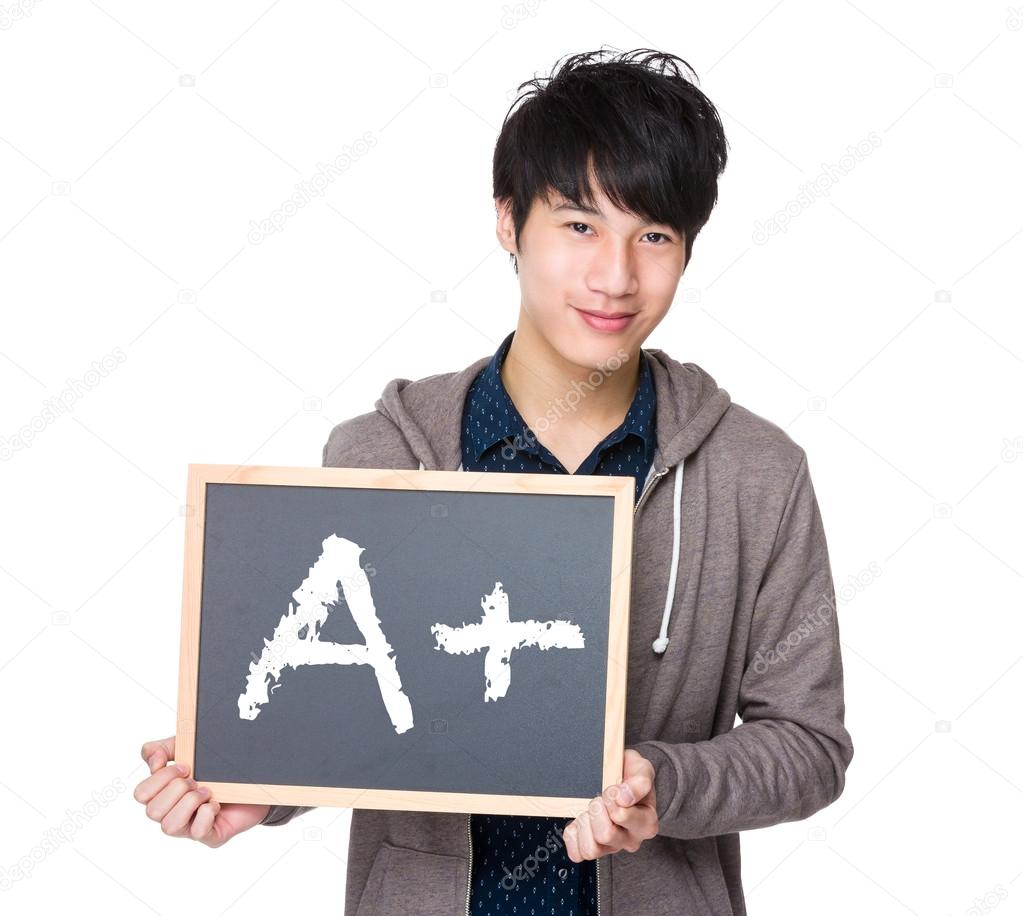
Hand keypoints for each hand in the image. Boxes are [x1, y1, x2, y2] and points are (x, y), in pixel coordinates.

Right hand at [134, 736, 269, 847]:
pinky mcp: (211, 836)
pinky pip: (198, 832)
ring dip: (189, 803)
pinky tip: (216, 804)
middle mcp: (173, 813)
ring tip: (206, 792)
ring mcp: (190, 827)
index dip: (160, 778)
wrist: (256, 777)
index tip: (186, 765)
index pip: (141, 793)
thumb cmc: (218, 767)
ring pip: (169, 826)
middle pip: (152, 811)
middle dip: (176, 789)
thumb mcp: (191, 749)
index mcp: (164, 793)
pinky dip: (206, 814)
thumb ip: (166, 748)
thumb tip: (152, 758)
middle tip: (196, 779)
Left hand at [563, 749, 657, 861]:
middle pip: (605, 835)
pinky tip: (580, 820)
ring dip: (585, 824)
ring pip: (590, 850)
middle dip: (596, 810)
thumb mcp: (642, 770)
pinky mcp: (593, 849)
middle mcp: (631, 839)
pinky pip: (576, 853)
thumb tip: (625, 798)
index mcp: (646, 823)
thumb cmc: (631, 775)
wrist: (619, 774)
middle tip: (600, 798)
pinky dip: (573, 835)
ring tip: (590, 811)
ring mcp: (611, 847)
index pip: (622, 816)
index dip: (611, 797)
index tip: (614, 788)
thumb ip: (640, 782)